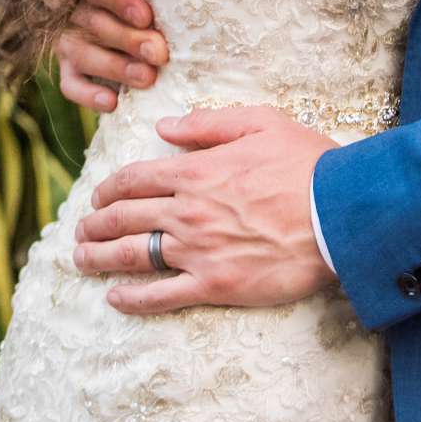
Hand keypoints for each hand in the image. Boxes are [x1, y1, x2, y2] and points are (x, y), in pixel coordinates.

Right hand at [55, 0, 166, 113]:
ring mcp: (68, 41)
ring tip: (147, 78)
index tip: (146, 16)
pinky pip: (71, 85)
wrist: (116, 8)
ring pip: (84, 54)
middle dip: (129, 40)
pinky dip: (88, 96)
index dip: (119, 0)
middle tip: (159, 54)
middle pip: (95, 23)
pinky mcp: (68, 69)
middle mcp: (73, 9)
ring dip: (116, 67)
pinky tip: (112, 102)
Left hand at [73, 105, 336, 313]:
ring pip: (132, 255)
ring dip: (99, 257)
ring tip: (80, 260)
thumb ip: (206, 125)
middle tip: (80, 230)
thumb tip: (164, 127)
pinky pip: (162, 295)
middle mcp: (186, 212)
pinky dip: (133, 298)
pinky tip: (115, 298)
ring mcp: (197, 251)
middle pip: (124, 217)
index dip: (109, 189)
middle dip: (95, 223)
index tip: (98, 197)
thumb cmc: (306, 164)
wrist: (340, 214)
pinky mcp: (215, 285)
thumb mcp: (259, 122)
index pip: (134, 179)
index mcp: (194, 172)